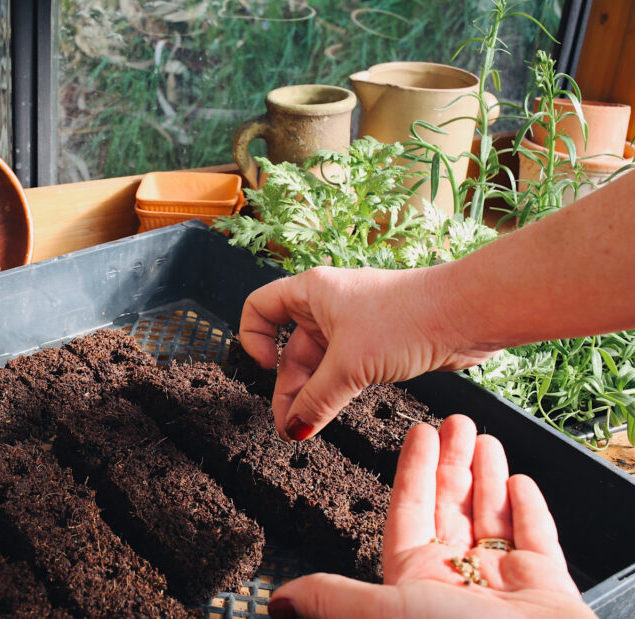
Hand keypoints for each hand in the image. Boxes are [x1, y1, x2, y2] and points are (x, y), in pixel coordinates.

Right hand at [239, 266, 496, 440]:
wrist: (467, 314)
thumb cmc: (408, 318)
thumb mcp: (350, 365)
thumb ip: (316, 399)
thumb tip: (292, 428)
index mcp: (311, 292)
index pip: (260, 308)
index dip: (253, 338)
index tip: (266, 368)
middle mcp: (328, 305)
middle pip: (290, 347)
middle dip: (287, 387)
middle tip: (289, 427)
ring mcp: (354, 324)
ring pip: (319, 364)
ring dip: (312, 395)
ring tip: (308, 428)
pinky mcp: (377, 344)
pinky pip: (344, 371)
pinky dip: (336, 392)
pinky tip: (334, 414)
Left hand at [268, 415, 592, 618]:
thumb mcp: (386, 611)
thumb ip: (334, 596)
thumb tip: (278, 600)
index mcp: (416, 580)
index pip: (409, 508)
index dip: (412, 469)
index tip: (418, 433)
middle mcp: (457, 579)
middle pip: (450, 505)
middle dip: (452, 461)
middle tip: (456, 420)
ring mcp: (503, 584)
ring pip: (490, 515)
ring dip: (486, 476)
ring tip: (485, 438)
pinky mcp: (547, 589)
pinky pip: (535, 539)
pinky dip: (527, 509)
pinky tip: (520, 481)